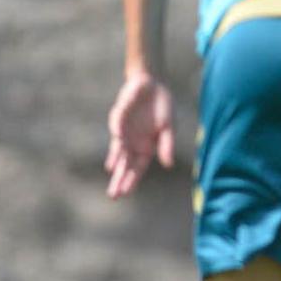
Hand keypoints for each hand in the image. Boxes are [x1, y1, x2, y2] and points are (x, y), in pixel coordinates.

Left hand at [105, 73, 175, 198]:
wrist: (152, 84)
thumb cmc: (162, 107)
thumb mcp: (169, 127)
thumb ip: (167, 145)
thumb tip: (168, 165)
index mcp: (146, 147)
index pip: (137, 168)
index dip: (131, 180)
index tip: (126, 193)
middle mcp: (133, 142)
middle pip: (126, 165)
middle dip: (120, 179)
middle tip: (113, 196)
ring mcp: (124, 131)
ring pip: (118, 152)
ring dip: (116, 164)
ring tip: (112, 176)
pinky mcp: (119, 117)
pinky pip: (118, 127)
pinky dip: (117, 139)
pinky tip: (115, 151)